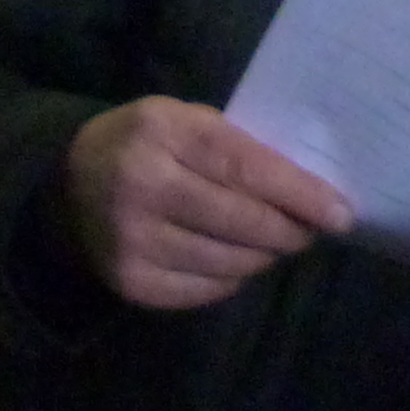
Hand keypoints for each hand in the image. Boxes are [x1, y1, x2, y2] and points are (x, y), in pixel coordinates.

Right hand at [62, 96, 352, 309]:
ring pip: (232, 263)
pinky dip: (231, 277)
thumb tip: (309, 193)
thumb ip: (238, 147)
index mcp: (159, 132)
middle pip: (243, 223)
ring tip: (264, 242)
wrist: (68, 186)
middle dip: (289, 231)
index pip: (245, 168)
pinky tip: (227, 258)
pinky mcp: (133, 283)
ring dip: (262, 256)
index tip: (341, 214)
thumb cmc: (144, 144)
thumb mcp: (183, 120)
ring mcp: (134, 241)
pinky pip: (208, 290)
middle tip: (306, 231)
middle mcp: (143, 187)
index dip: (299, 193)